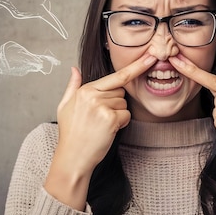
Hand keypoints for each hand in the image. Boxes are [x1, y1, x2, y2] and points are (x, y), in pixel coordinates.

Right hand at [45, 53, 155, 209]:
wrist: (72, 157)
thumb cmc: (70, 133)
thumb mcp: (64, 106)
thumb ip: (73, 86)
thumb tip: (75, 69)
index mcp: (84, 90)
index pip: (116, 76)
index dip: (136, 66)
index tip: (151, 57)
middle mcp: (93, 95)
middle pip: (121, 91)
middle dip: (115, 103)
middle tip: (99, 118)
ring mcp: (102, 107)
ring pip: (124, 104)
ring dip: (118, 114)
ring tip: (101, 125)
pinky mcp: (110, 119)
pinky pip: (126, 115)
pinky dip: (120, 123)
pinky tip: (107, 130)